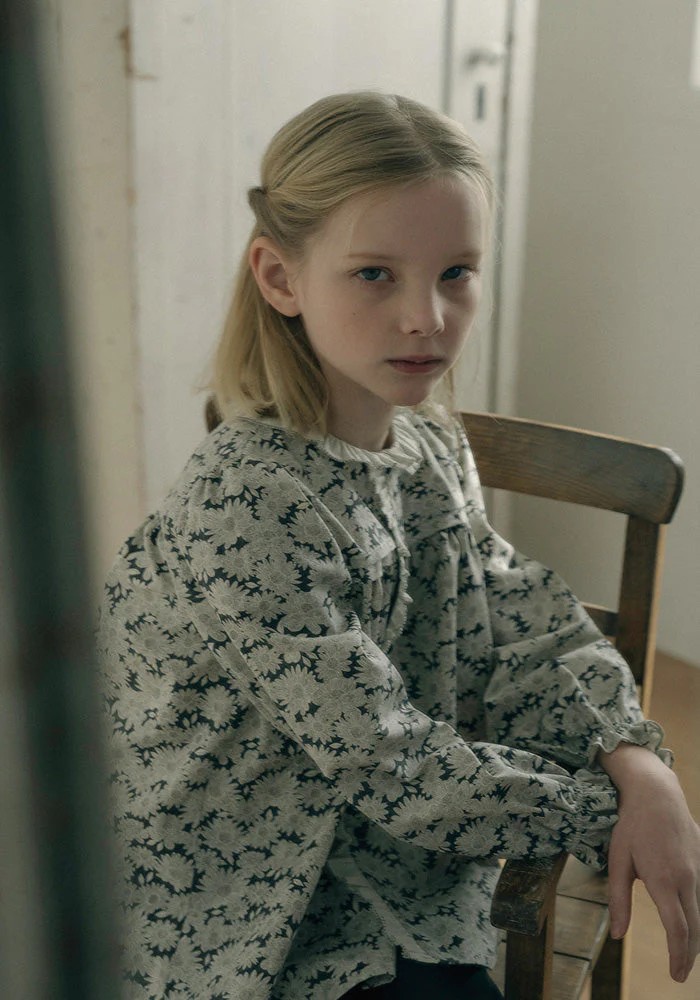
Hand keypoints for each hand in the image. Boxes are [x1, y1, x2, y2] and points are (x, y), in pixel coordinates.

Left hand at [599, 743, 699, 982]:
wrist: (656, 793)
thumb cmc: (631, 826)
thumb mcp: (617, 861)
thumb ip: (618, 900)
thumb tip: (616, 935)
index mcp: (664, 881)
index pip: (677, 929)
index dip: (677, 955)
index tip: (674, 973)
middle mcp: (687, 878)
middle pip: (695, 927)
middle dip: (689, 954)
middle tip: (680, 973)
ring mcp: (698, 868)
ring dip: (696, 936)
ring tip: (685, 953)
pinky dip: (698, 912)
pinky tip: (692, 921)